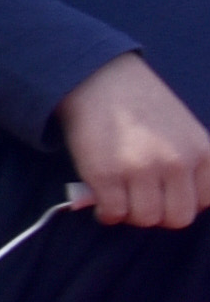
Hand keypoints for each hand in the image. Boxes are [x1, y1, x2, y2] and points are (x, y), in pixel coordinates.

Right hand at [64, 53, 209, 230]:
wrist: (103, 82)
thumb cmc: (144, 107)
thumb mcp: (185, 131)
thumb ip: (191, 164)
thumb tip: (172, 202)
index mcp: (202, 151)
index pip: (206, 202)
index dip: (183, 201)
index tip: (167, 192)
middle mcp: (177, 162)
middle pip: (177, 218)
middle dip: (159, 214)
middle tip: (142, 198)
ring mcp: (142, 170)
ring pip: (144, 219)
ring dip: (130, 213)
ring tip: (120, 195)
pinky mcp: (107, 176)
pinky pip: (113, 214)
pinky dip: (107, 212)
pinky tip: (102, 195)